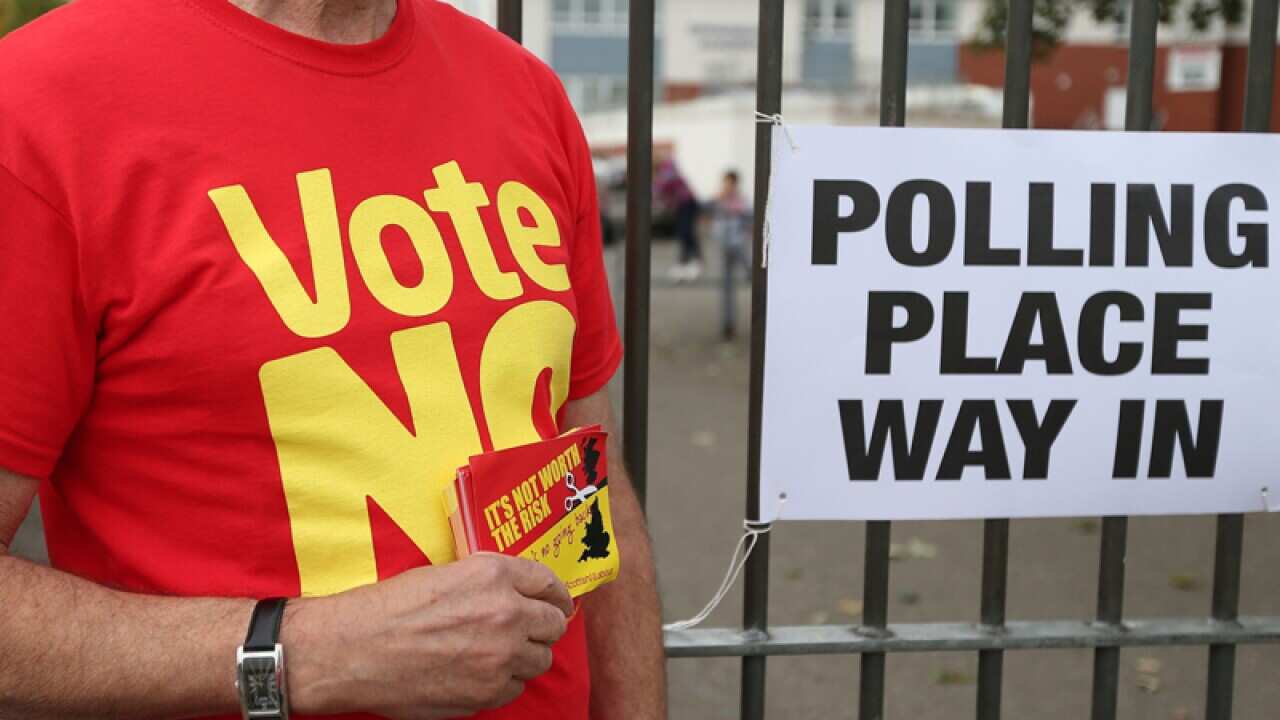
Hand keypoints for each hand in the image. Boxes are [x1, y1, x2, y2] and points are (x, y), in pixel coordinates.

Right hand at [284, 553, 573, 719]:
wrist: (354, 649)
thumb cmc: (390, 608)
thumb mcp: (446, 573)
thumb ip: (490, 582)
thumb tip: (518, 595)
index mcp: (494, 575)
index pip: (548, 583)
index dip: (555, 594)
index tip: (555, 601)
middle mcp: (506, 613)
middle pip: (554, 624)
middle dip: (544, 626)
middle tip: (528, 630)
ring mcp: (500, 657)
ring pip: (540, 659)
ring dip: (525, 656)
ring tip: (497, 654)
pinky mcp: (487, 692)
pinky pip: (515, 688)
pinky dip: (504, 682)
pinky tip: (479, 674)